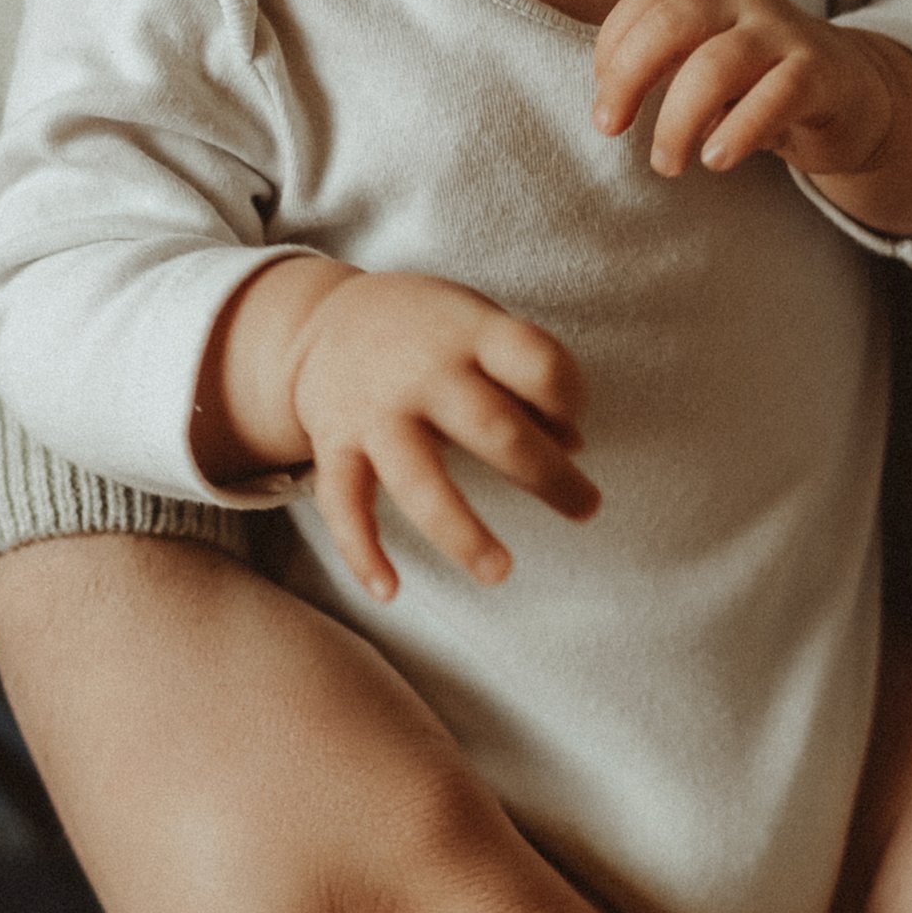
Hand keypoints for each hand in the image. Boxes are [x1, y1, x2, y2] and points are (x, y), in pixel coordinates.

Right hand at [248, 265, 598, 602]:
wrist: (325, 319)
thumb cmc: (431, 332)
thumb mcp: (482, 328)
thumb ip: (527, 379)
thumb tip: (575, 446)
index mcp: (470, 335)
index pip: (536, 361)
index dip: (568, 392)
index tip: (574, 417)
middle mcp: (423, 373)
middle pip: (491, 427)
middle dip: (545, 474)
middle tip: (586, 508)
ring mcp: (376, 413)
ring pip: (418, 480)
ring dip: (462, 531)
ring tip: (501, 573)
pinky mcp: (336, 446)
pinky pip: (345, 506)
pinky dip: (362, 552)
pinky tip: (391, 593)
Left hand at [594, 0, 898, 179]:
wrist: (856, 96)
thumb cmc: (763, 86)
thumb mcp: (707, 69)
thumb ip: (664, 71)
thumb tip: (610, 105)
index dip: (613, 47)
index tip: (605, 103)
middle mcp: (744, 2)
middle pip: (673, 22)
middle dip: (629, 76)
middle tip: (609, 128)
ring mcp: (784, 34)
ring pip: (718, 64)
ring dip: (679, 119)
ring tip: (667, 163)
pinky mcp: (819, 74)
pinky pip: (775, 97)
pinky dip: (738, 132)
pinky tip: (716, 160)